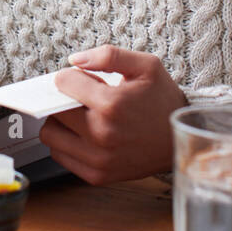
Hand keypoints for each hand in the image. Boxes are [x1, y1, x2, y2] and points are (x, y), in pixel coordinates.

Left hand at [39, 44, 188, 185]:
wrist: (180, 140)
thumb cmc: (163, 100)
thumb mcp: (146, 66)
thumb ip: (108, 55)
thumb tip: (74, 60)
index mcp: (111, 104)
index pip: (63, 83)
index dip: (72, 76)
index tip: (84, 80)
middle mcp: (101, 134)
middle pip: (53, 109)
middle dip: (64, 99)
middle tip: (85, 99)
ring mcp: (98, 158)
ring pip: (51, 135)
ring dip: (61, 123)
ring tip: (82, 117)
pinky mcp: (97, 175)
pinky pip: (61, 155)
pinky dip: (67, 143)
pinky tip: (86, 134)